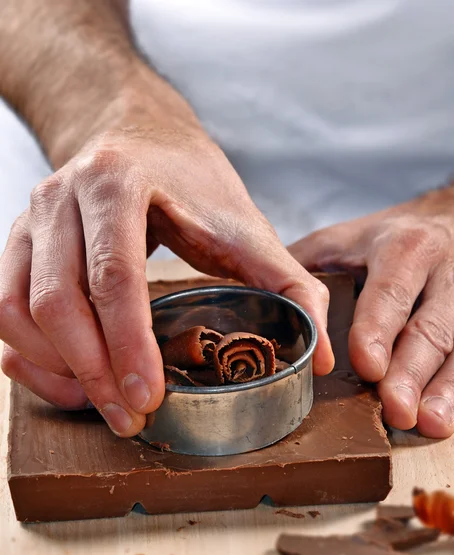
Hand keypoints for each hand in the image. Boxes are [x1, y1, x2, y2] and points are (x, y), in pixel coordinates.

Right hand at [0, 115, 332, 436]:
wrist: (139, 135)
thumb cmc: (192, 182)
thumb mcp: (247, 224)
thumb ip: (290, 285)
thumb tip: (317, 357)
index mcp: (117, 183)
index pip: (115, 275)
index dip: (128, 344)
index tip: (147, 398)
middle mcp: (60, 197)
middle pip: (57, 300)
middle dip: (92, 371)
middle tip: (131, 416)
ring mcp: (29, 219)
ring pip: (18, 310)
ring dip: (57, 369)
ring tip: (104, 403)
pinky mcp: (17, 242)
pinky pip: (2, 308)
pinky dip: (30, 353)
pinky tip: (70, 378)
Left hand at [289, 184, 453, 437]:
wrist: (453, 220)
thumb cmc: (388, 239)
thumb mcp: (344, 239)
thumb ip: (307, 268)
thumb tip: (261, 305)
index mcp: (406, 247)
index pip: (391, 291)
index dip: (379, 329)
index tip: (367, 366)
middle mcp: (447, 270)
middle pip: (430, 327)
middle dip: (411, 372)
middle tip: (394, 410)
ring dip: (446, 389)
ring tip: (428, 424)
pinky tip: (448, 418)